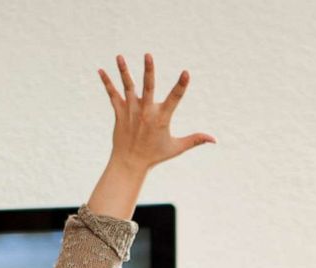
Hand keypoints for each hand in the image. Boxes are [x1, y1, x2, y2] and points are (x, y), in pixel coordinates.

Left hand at [99, 53, 214, 173]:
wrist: (130, 163)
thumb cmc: (154, 155)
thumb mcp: (177, 147)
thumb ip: (195, 139)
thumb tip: (214, 139)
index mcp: (161, 118)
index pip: (175, 98)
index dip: (181, 85)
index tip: (186, 73)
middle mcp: (146, 112)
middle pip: (148, 87)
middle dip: (148, 70)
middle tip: (148, 55)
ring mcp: (131, 111)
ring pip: (127, 87)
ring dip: (123, 71)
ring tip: (119, 56)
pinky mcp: (119, 113)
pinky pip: (112, 95)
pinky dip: (106, 83)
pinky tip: (101, 71)